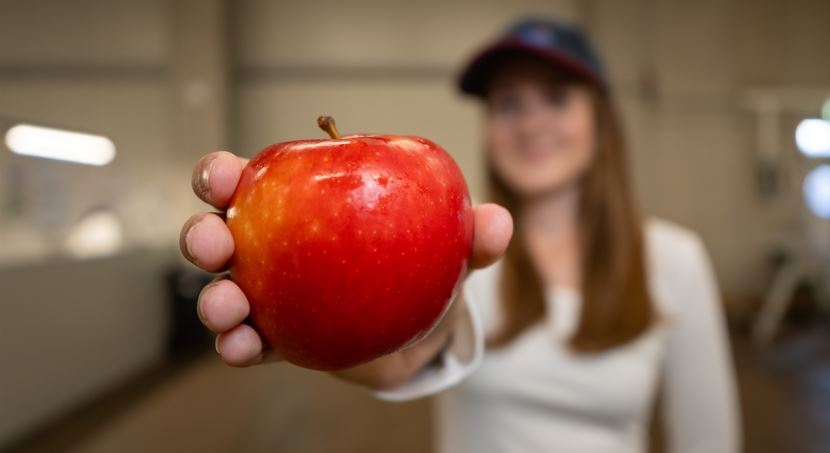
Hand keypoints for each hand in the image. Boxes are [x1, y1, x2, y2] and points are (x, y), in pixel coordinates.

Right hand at [179, 151, 511, 388]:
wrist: (424, 332)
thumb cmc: (422, 268)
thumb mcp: (450, 246)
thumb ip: (472, 235)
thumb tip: (495, 222)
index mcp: (302, 208)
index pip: (251, 182)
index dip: (223, 174)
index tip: (223, 175)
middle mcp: (274, 249)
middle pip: (221, 235)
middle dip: (202, 233)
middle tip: (212, 241)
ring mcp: (271, 296)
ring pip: (225, 292)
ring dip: (214, 298)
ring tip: (228, 306)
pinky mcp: (280, 341)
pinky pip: (252, 344)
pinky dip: (239, 346)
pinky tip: (242, 348)